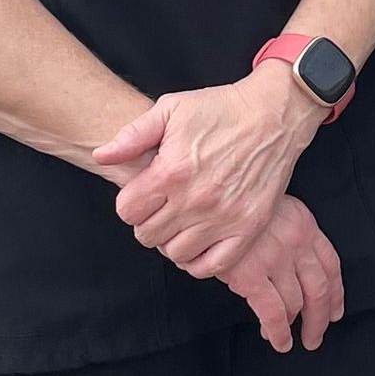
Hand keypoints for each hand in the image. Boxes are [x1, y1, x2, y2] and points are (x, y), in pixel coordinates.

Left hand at [94, 63, 325, 275]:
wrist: (273, 115)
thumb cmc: (221, 109)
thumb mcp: (171, 109)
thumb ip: (132, 135)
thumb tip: (101, 155)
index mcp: (171, 171)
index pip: (127, 212)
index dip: (130, 203)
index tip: (144, 194)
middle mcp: (195, 199)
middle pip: (147, 236)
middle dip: (148, 222)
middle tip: (163, 207)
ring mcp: (223, 217)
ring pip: (176, 253)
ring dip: (172, 241)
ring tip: (181, 222)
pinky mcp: (248, 228)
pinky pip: (212, 266)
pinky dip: (199, 261)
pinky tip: (199, 242)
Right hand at [222, 198, 345, 353]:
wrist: (206, 196)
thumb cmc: (232, 202)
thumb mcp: (269, 207)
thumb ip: (284, 231)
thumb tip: (290, 266)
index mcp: (303, 223)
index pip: (330, 264)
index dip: (335, 293)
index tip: (335, 310)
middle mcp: (295, 241)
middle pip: (319, 288)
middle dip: (320, 318)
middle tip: (315, 335)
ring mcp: (275, 259)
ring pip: (297, 303)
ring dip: (296, 326)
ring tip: (290, 339)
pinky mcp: (251, 275)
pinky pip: (273, 313)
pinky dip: (279, 332)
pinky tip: (278, 340)